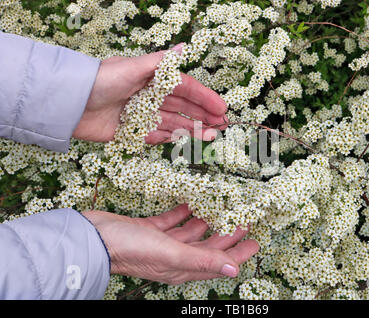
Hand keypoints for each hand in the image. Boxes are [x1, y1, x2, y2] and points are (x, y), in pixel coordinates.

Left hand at [73, 44, 227, 143]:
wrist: (70, 104)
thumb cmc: (101, 80)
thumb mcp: (133, 67)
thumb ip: (160, 62)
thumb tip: (184, 47)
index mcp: (152, 79)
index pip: (185, 88)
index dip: (204, 98)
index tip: (221, 108)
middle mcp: (149, 96)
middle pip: (182, 107)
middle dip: (202, 116)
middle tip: (221, 127)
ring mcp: (141, 114)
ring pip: (172, 123)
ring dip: (190, 129)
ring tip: (209, 137)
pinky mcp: (130, 131)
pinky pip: (154, 136)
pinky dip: (167, 138)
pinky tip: (180, 140)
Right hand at [81, 204, 258, 284]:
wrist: (93, 238)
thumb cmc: (130, 248)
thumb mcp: (171, 254)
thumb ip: (202, 260)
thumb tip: (234, 270)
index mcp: (182, 267)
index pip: (218, 262)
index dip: (238, 254)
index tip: (255, 242)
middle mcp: (174, 257)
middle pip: (207, 248)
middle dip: (227, 237)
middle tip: (244, 222)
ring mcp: (161, 243)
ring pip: (190, 234)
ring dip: (206, 224)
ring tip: (221, 211)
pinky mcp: (149, 229)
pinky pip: (172, 222)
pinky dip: (182, 213)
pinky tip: (191, 203)